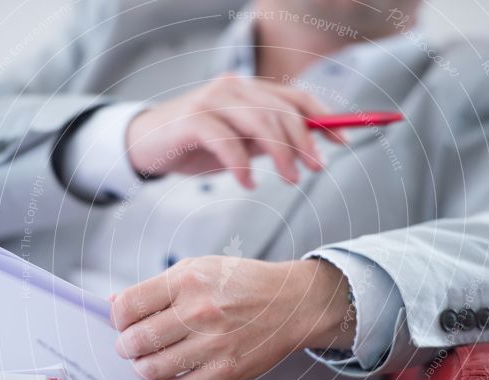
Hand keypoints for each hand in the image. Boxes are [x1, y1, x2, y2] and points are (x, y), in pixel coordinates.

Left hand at [110, 257, 354, 379]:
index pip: (128, 307)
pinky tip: (171, 378)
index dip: (118, 320)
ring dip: (144, 369)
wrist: (291, 303)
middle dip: (126, 348)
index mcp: (188, 280)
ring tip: (151, 363)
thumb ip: (157, 287)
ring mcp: (214, 343)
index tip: (124, 324)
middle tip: (132, 347)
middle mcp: (199, 311)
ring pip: (153, 369)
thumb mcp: (199, 268)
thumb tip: (114, 304)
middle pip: (136, 342)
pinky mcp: (227, 371)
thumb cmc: (242, 284)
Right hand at [126, 74, 344, 187]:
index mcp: (250, 90)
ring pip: (259, 121)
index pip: (295, 97)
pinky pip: (226, 140)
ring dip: (280, 153)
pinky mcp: (191, 118)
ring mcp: (211, 100)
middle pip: (281, 110)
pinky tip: (247, 182)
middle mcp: (233, 87)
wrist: (145, 145)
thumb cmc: (197, 145)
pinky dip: (241, 164)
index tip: (343, 143)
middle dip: (304, 141)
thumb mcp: (240, 143)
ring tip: (289, 179)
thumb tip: (310, 148)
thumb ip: (269, 140)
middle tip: (315, 169)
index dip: (324, 119)